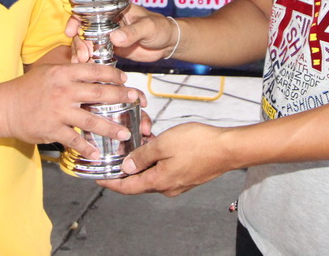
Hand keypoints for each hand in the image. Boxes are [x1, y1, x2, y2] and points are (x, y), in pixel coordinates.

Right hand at [0, 62, 141, 159]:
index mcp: (64, 73)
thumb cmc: (26, 88)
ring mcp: (58, 111)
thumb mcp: (48, 70)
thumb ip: (68, 69)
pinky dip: (86, 148)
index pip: (95, 71)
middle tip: (137, 101)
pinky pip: (74, 140)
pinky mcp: (52, 129)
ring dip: (111, 128)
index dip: (113, 74)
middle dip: (122, 97)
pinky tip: (96, 153)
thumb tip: (88, 65)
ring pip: (91, 121)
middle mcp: (64, 91)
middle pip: (100, 94)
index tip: (125, 79)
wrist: (3, 107)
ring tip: (124, 133)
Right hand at [66, 4, 178, 62]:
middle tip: (83, 55)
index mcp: (115, 10)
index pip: (89, 10)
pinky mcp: (110, 49)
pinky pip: (95, 53)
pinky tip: (86, 68)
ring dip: (81, 52)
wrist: (168, 43)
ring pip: (87, 42)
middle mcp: (108, 22)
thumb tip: (115, 37)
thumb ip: (132, 32)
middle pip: (84, 29)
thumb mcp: (148, 27)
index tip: (71, 31)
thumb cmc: (161, 28)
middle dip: (79, 42)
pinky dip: (89, 60)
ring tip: (82, 63)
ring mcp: (107, 36)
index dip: (76, 19)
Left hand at [97, 122, 232, 196]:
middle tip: (120, 151)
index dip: (111, 182)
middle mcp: (168, 187)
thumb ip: (142, 156)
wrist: (228, 148)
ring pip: (153, 173)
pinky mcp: (187, 176)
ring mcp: (179, 183)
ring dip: (144, 160)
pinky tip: (158, 144)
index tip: (99, 178)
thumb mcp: (163, 144)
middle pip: (139, 181)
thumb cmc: (199, 144)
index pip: (127, 187)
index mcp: (159, 182)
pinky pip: (165, 170)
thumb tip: (127, 166)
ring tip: (141, 142)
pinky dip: (157, 159)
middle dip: (128, 166)